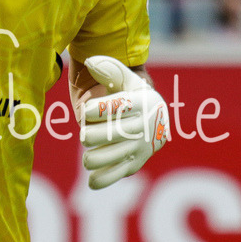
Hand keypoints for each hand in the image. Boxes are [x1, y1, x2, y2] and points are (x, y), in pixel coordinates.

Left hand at [80, 56, 167, 189]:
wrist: (155, 119)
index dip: (95, 109)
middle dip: (91, 135)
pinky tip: (91, 179)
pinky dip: (102, 179)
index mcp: (141, 102)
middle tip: (85, 134)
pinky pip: (117, 174)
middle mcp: (143, 126)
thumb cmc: (133, 95)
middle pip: (112, 134)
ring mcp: (140, 147)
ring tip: (87, 156)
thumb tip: (90, 62)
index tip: (86, 110)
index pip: (116, 106)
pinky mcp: (135, 164)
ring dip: (93, 158)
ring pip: (111, 156)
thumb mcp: (126, 79)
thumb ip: (109, 69)